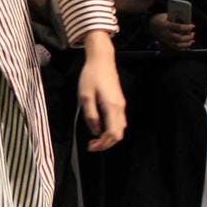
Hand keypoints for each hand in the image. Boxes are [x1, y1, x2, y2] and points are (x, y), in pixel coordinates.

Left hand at [78, 31, 126, 151]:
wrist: (102, 60)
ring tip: (95, 139)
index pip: (111, 133)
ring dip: (109, 138)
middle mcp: (120, 108)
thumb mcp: (85, 96)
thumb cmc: (91, 76)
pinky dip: (112, 130)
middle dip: (106, 144)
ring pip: (120, 129)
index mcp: (111, 107)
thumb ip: (90, 115)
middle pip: (119, 134)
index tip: (90, 146)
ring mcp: (121, 105)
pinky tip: (101, 129)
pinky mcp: (119, 102)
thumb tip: (95, 131)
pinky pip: (119, 122)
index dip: (102, 144)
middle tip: (92, 146)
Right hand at [148, 12, 194, 52]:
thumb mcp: (166, 15)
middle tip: (193, 34)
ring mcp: (165, 41)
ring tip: (191, 40)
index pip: (178, 27)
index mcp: (165, 26)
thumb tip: (186, 21)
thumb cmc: (159, 19)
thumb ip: (175, 18)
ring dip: (186, 44)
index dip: (187, 27)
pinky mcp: (166, 45)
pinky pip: (175, 49)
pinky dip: (182, 48)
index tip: (193, 26)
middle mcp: (165, 34)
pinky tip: (187, 46)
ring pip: (177, 46)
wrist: (150, 26)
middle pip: (179, 38)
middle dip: (188, 37)